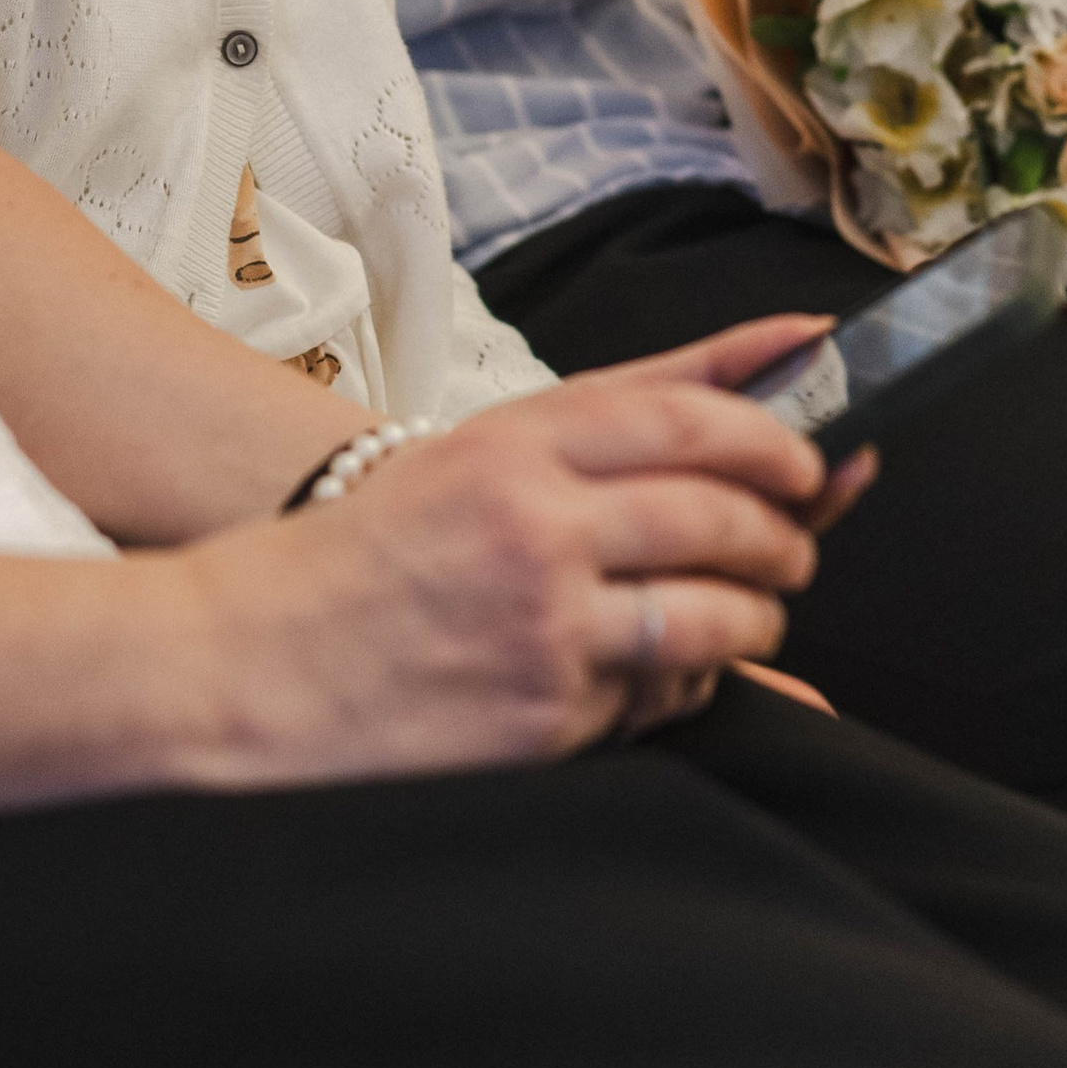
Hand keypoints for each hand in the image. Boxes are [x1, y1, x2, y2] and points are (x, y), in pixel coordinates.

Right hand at [180, 313, 848, 784]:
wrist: (250, 663)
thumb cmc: (369, 555)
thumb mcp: (472, 454)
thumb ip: (613, 414)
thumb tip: (786, 352)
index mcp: (513, 443)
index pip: (690, 417)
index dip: (777, 438)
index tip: (815, 458)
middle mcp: (534, 523)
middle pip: (722, 514)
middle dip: (788, 536)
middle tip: (792, 546)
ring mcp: (543, 623)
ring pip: (719, 614)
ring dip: (757, 617)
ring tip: (745, 614)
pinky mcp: (546, 715)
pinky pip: (666, 697)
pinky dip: (685, 687)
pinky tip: (654, 674)